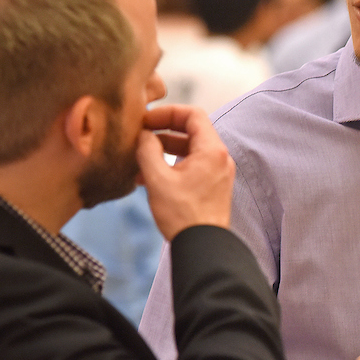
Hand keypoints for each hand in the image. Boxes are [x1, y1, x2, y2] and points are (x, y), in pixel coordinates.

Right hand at [136, 105, 234, 238]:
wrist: (203, 247)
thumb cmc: (183, 215)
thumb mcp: (157, 179)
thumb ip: (148, 150)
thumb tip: (143, 135)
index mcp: (212, 151)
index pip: (192, 114)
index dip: (167, 112)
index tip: (146, 120)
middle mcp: (220, 158)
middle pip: (192, 131)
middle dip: (163, 131)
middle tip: (140, 135)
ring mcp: (218, 173)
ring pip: (190, 150)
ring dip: (164, 150)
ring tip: (139, 160)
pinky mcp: (213, 187)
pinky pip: (192, 166)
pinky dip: (172, 165)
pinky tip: (149, 178)